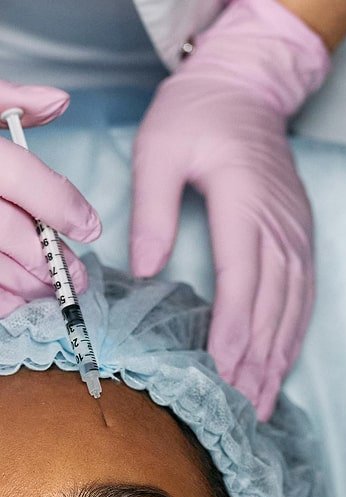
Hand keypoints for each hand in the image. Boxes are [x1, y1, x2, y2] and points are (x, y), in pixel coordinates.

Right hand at [0, 80, 101, 316]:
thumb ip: (6, 99)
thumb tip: (58, 101)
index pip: (17, 174)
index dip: (61, 204)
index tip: (90, 226)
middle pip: (7, 228)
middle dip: (48, 257)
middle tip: (73, 273)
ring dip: (23, 284)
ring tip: (46, 289)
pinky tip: (11, 300)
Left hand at [130, 0, 329, 419]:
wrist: (247, 90)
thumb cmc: (198, 116)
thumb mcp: (159, 148)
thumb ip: (153, 209)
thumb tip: (147, 271)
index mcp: (245, 204)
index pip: (243, 281)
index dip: (235, 333)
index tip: (224, 374)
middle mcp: (280, 226)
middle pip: (271, 307)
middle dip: (256, 363)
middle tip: (241, 409)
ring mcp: (297, 236)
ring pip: (292, 310)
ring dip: (277, 360)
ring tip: (261, 404)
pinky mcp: (302, 241)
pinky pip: (304, 299)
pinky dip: (293, 338)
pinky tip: (281, 367)